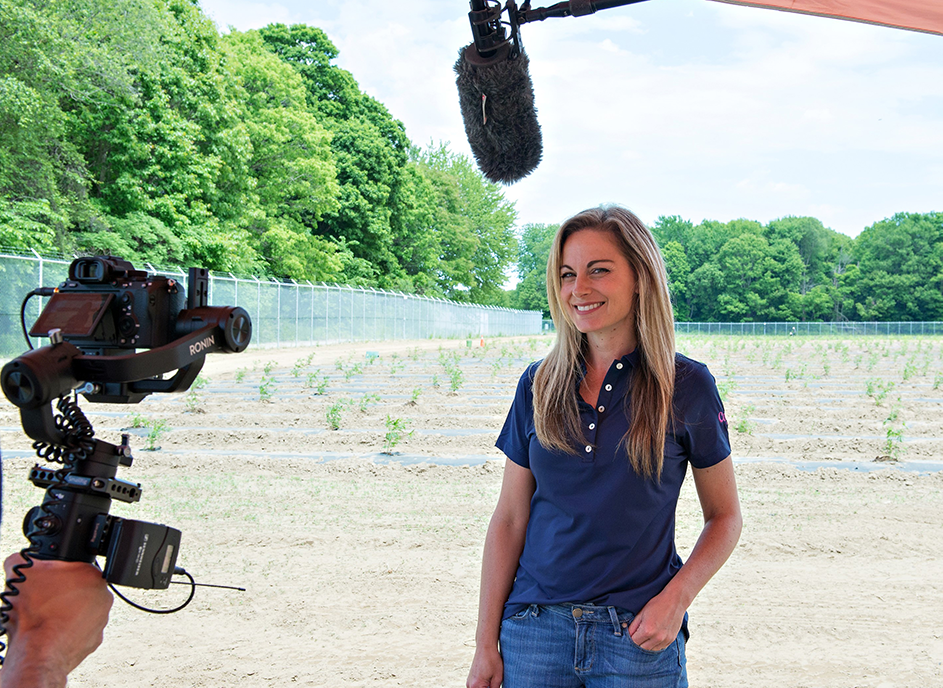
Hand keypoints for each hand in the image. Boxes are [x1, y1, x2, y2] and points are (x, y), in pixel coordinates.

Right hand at [1, 554, 112, 687]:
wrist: (38, 653)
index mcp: (91, 575)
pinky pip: (79, 631)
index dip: (56, 573)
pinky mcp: (94, 640)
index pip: (75, 567)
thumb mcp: (21, 574)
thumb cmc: (35, 613)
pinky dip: (66, 631)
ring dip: (64, 612)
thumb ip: (21, 560)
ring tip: (44, 617)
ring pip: (80, 611)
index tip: (44, 582)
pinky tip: (51, 631)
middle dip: (61, 593)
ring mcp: (101, 620)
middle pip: (78, 589)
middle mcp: (103, 596)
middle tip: (43, 599)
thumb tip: (18, 560)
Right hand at [467, 644, 502, 687]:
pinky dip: (482, 687)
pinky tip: (489, 682)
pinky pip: (476, 687)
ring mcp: (469, 682)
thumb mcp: (498, 677)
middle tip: (494, 684)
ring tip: (492, 682)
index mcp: (476, 686)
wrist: (485, 646)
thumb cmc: (492, 660)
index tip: (494, 686)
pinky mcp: (470, 679)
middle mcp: (470, 685)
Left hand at [627, 590, 684, 652]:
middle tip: (637, 636)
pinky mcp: (671, 640)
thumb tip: (628, 634)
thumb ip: (633, 626)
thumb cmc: (657, 604)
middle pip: (642, 648)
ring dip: (647, 646)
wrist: (674, 601)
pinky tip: (654, 638)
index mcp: (647, 630)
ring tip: (646, 637)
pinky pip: (661, 648)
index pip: (634, 642)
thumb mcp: (641, 613)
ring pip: (652, 650)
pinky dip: (656, 645)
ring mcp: (665, 640)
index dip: (631, 639)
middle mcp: (657, 637)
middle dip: (638, 643)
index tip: (631, 635)